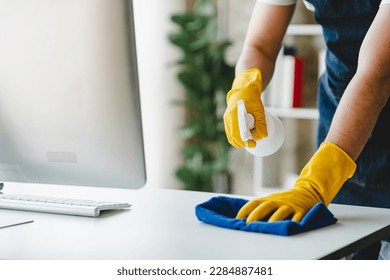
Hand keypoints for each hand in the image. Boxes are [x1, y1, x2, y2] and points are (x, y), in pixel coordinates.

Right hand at [223, 68, 267, 147]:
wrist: (244, 89)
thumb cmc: (252, 97)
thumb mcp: (259, 109)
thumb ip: (261, 123)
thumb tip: (263, 136)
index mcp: (233, 114)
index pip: (236, 133)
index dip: (244, 141)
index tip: (253, 144)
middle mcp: (227, 118)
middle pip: (232, 137)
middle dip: (243, 143)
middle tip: (254, 143)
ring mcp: (226, 120)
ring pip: (231, 136)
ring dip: (240, 141)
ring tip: (252, 139)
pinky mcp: (228, 121)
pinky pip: (231, 133)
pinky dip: (238, 137)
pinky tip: (246, 138)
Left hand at [236, 142, 356, 222]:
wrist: (308, 192)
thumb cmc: (286, 200)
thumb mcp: (273, 200)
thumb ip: (261, 207)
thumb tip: (244, 217)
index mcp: (270, 199)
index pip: (255, 203)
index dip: (246, 209)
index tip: (238, 218)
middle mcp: (279, 201)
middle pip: (266, 206)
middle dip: (257, 214)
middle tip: (249, 223)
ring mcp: (290, 205)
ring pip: (282, 211)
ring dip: (275, 218)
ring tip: (269, 225)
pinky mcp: (302, 210)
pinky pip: (298, 216)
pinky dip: (295, 221)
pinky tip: (291, 226)